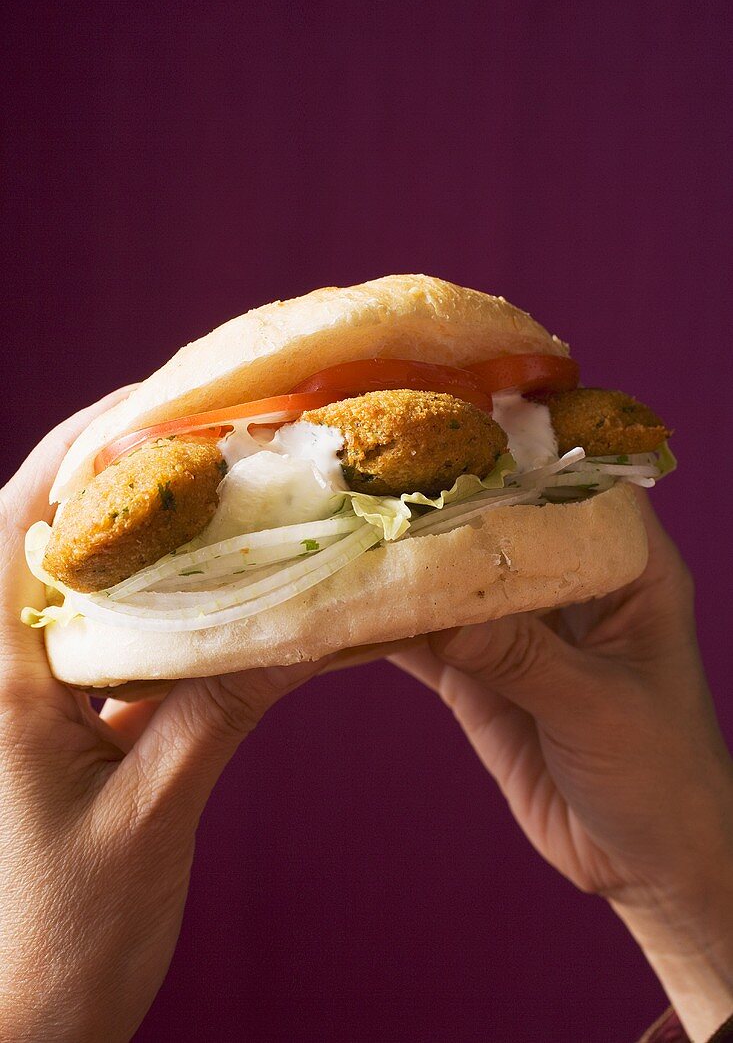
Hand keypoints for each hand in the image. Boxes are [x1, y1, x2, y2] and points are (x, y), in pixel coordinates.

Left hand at [0, 391, 324, 1042]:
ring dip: (145, 536)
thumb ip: (216, 707)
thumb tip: (299, 620)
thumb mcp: (150, 816)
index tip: (166, 398)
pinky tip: (219, 592)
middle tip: (210, 430)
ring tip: (225, 494)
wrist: (14, 1032)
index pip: (22, 521)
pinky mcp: (54, 724)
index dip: (88, 446)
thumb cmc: (56, 941)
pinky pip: (106, 637)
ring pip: (81, 583)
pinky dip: (158, 602)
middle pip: (49, 534)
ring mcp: (24, 695)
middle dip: (122, 472)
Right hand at [391, 493, 732, 1040]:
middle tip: (373, 484)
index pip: (577, 488)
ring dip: (406, 568)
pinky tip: (346, 609)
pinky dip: (390, 627)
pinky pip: (431, 641)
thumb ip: (518, 655)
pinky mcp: (484, 676)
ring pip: (458, 583)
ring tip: (345, 540)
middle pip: (501, 528)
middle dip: (443, 509)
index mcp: (629, 569)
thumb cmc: (661, 774)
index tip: (453, 433)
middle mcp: (572, 586)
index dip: (520, 456)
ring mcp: (522, 631)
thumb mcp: (596, 705)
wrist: (644, 863)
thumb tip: (432, 606)